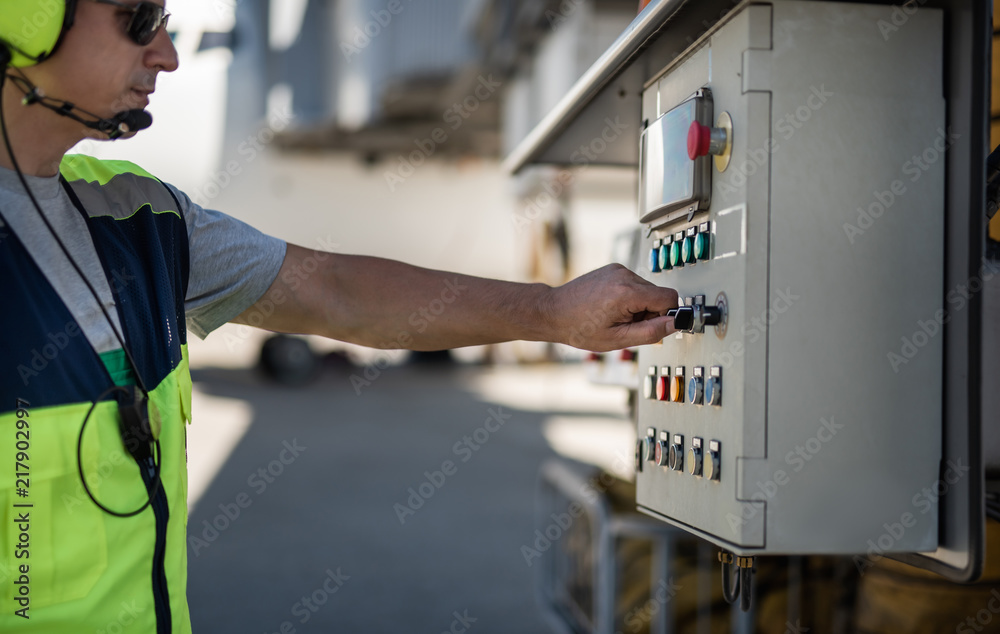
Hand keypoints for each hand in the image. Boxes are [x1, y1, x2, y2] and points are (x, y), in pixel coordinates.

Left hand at [543, 264, 678, 351]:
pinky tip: (611, 307)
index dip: (666, 315)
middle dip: (650, 312)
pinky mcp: (613, 268)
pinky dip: (630, 297)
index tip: (653, 326)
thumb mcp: (618, 339)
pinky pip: (634, 284)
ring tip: (616, 316)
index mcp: (626, 292)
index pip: (669, 297)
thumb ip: (651, 332)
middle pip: (658, 294)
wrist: (554, 312)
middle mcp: (624, 275)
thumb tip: (676, 324)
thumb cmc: (579, 328)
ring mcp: (618, 270)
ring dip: (639, 305)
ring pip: (646, 289)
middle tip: (627, 325)